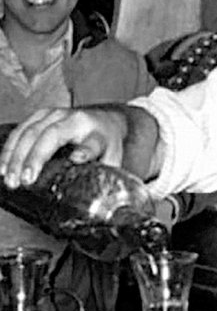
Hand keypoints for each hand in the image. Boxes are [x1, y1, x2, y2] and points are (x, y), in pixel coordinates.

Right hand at [0, 107, 130, 188]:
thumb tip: (99, 196)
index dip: (85, 151)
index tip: (77, 159)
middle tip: (23, 181)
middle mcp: (75, 119)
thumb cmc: (106, 143)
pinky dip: (9, 148)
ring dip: (15, 155)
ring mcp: (56, 114)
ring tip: (8, 177)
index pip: (92, 143)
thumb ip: (106, 174)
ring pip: (30, 131)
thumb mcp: (112, 159)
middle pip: (51, 135)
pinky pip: (21, 129)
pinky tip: (3, 164)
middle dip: (34, 158)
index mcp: (98, 132)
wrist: (105, 120)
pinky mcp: (41, 115)